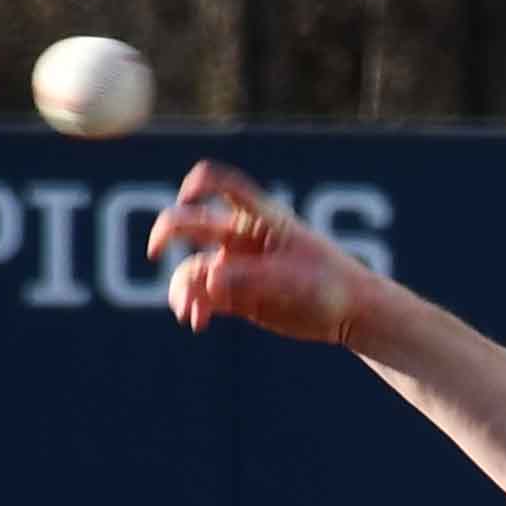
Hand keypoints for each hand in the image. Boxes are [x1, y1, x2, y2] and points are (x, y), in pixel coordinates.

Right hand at [147, 164, 373, 344]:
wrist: (350, 315)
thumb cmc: (331, 286)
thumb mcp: (292, 281)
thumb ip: (248, 278)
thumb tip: (206, 280)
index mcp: (261, 219)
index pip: (225, 186)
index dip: (200, 183)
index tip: (187, 197)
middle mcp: (242, 239)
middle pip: (192, 223)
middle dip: (168, 232)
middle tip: (155, 251)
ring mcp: (236, 268)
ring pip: (192, 268)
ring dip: (182, 287)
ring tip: (190, 312)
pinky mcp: (236, 297)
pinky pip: (203, 297)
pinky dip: (194, 307)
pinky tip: (197, 322)